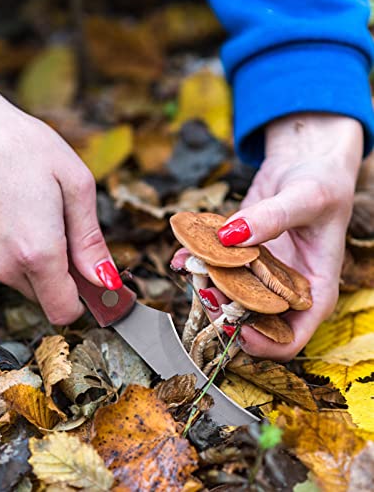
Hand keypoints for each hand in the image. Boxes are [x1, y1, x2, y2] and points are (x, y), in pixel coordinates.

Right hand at [0, 81, 119, 324]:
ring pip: (23, 283)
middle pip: (46, 297)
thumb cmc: (23, 146)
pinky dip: (11, 253)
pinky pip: (0, 268)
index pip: (65, 312)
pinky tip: (10, 217)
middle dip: (62, 275)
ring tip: (33, 216)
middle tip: (63, 231)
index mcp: (38, 252)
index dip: (84, 301)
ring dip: (36, 263)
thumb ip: (91, 242)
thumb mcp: (75, 184)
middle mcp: (4, 266)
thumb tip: (105, 281)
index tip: (93, 281)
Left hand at [174, 113, 362, 360]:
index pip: (291, 337)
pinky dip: (195, 264)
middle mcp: (283, 288)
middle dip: (226, 312)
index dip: (263, 342)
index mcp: (313, 290)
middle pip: (252, 321)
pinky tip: (182, 256)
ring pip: (227, 297)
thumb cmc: (322, 182)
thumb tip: (233, 236)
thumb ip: (274, 217)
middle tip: (206, 290)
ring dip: (206, 289)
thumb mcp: (308, 197)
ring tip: (192, 269)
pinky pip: (213, 266)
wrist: (303, 163)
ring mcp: (257, 273)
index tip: (235, 323)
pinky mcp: (237, 255)